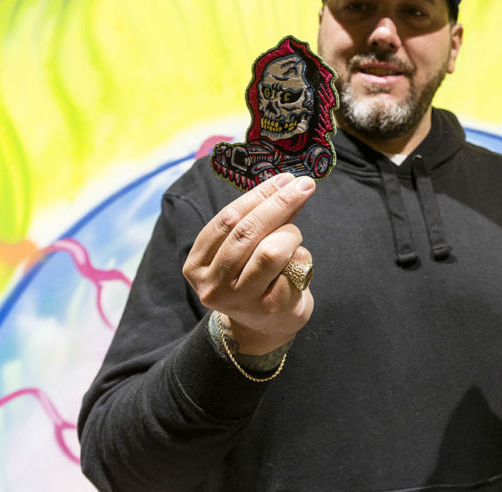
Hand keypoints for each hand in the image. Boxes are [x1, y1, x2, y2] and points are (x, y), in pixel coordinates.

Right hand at [183, 173, 315, 353]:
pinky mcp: (271, 309)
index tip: (284, 178)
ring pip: (272, 251)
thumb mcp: (247, 248)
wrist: (268, 325)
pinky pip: (294, 269)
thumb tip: (288, 184)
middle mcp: (212, 285)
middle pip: (248, 232)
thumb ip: (262, 220)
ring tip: (294, 236)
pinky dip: (303, 257)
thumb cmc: (257, 277)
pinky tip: (299, 265)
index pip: (227, 219)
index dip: (258, 195)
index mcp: (196, 265)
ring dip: (291, 234)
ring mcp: (240, 300)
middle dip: (280, 203)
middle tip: (304, 185)